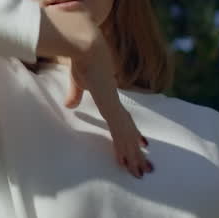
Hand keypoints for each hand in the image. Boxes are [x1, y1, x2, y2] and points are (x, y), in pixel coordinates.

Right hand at [39, 7, 152, 177]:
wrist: (86, 45)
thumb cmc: (81, 59)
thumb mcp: (77, 80)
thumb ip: (76, 93)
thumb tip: (70, 104)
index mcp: (109, 97)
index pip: (123, 120)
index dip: (132, 134)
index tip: (143, 145)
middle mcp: (114, 103)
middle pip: (130, 132)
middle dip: (138, 152)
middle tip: (147, 169)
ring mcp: (113, 105)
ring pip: (127, 136)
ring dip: (134, 156)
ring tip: (143, 172)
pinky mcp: (109, 106)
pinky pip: (117, 132)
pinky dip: (123, 147)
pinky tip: (127, 161)